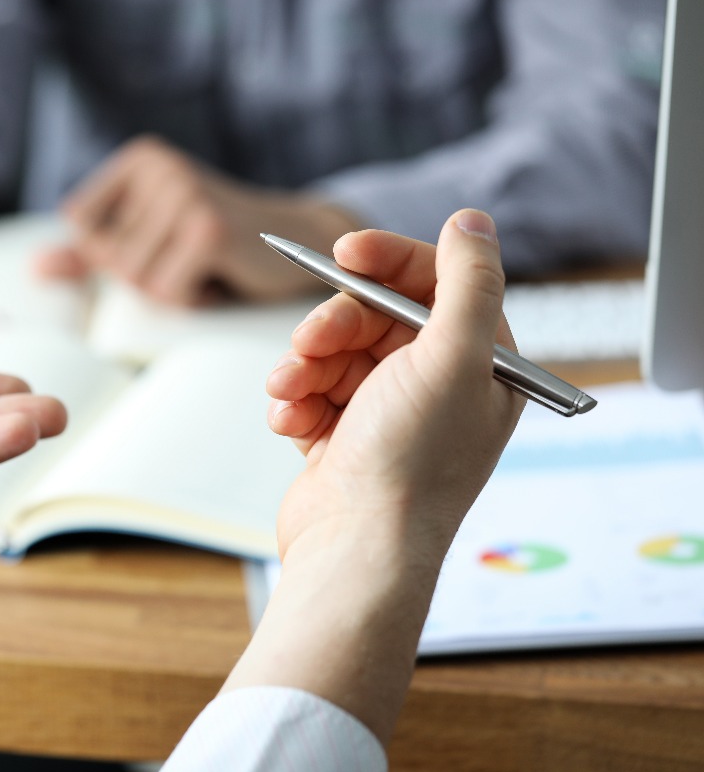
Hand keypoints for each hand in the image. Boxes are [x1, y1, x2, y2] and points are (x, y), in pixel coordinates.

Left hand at [32, 136, 362, 305]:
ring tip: (208, 265)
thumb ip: (90, 253)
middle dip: (149, 276)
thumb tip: (36, 267)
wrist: (300, 240)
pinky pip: (167, 293)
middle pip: (109, 260)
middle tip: (193, 256)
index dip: (115, 255)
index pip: (80, 228)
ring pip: (136, 281)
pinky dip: (194, 299)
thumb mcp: (149, 240)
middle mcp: (160, 166)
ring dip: (173, 290)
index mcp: (139, 159)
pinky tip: (223, 276)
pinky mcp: (207, 229)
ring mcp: (185, 193)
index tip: (163, 240)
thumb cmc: (219, 243)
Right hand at [266, 208, 524, 559]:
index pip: (435, 284)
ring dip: (303, 365)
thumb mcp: (453, 359)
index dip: (388, 261)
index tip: (346, 254)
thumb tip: (472, 222)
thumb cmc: (410, 465)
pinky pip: (310, 391)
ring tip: (292, 391)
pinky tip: (291, 422)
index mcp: (479, 365)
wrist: (357, 550)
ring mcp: (388, 412)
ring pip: (333, 351)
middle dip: (332, 325)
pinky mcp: (344, 436)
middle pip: (373, 315)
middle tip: (310, 343)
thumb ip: (468, 282)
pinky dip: (295, 400)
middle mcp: (437, 386)